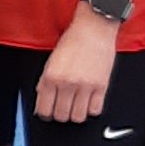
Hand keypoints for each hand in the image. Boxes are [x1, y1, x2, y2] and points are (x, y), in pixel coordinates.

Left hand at [34, 10, 115, 125]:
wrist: (95, 28)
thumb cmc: (73, 40)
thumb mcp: (51, 60)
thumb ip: (45, 82)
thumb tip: (42, 100)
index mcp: (52, 77)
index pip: (44, 110)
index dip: (45, 113)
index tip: (48, 111)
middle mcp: (67, 83)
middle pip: (61, 116)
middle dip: (60, 114)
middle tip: (62, 106)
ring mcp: (85, 86)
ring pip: (78, 117)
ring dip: (76, 113)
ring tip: (76, 104)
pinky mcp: (102, 87)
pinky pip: (95, 110)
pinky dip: (91, 109)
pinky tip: (88, 100)